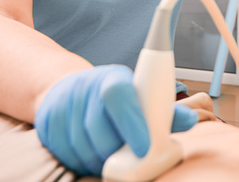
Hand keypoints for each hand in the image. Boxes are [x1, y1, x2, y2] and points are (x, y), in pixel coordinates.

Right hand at [35, 65, 197, 175]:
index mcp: (113, 78)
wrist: (70, 90)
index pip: (119, 95)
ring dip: (100, 159)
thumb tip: (191, 120)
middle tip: (129, 159)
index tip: (144, 148)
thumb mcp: (139, 97)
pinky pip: (66, 153)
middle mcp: (84, 87)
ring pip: (83, 146)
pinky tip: (93, 156)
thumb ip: (164, 112)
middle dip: (117, 151)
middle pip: (100, 129)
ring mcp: (63, 105)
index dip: (132, 123)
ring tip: (112, 158)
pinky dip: (82, 161)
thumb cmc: (115, 99)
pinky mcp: (48, 123)